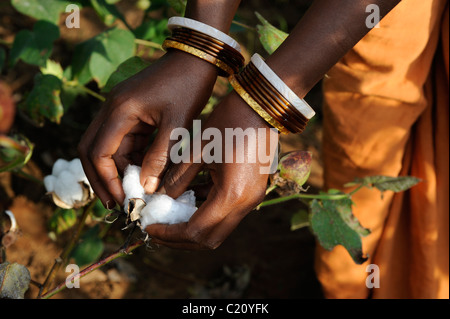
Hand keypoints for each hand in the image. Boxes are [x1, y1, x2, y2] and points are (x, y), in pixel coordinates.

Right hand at [78, 50, 217, 207]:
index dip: (107, 180)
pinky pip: (122, 141)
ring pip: (106, 148)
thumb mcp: (177, 124)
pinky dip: (130, 159)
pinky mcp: (129, 112)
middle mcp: (112, 109)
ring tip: (134, 193)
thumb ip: (160, 157)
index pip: (98, 152)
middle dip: (103, 179)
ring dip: (117, 170)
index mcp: (120, 110)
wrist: (195, 58)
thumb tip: (146, 188)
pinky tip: (143, 173)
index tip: (123, 200)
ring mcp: (119, 110)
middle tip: (118, 203)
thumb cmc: (188, 86)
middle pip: (91, 151)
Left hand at [145, 91, 279, 249]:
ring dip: (193, 228)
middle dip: (180, 238)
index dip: (169, 232)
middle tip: (157, 228)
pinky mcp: (252, 192)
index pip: (195, 230)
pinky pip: (227, 213)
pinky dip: (206, 213)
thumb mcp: (197, 150)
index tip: (148, 226)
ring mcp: (252, 199)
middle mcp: (245, 204)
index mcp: (231, 194)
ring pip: (219, 229)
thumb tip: (158, 198)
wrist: (262, 106)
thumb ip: (177, 179)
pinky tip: (188, 199)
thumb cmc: (229, 121)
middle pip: (209, 239)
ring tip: (168, 216)